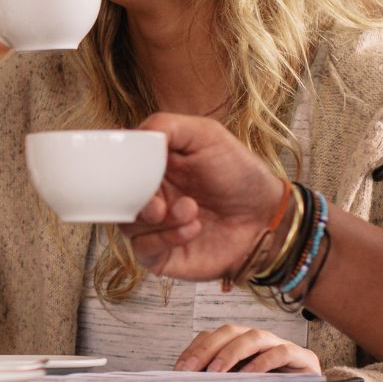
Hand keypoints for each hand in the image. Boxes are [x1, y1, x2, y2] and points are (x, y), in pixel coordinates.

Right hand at [121, 114, 287, 281]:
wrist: (267, 217)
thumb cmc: (240, 174)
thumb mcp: (207, 135)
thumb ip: (167, 126)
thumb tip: (133, 133)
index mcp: (152, 167)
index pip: (118, 166)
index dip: (118, 168)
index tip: (130, 169)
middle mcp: (149, 196)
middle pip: (115, 198)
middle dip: (136, 199)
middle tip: (158, 202)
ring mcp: (153, 227)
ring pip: (127, 225)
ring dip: (158, 219)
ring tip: (191, 210)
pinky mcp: (162, 255)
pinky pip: (144, 250)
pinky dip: (166, 238)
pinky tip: (193, 229)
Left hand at [176, 325, 320, 373]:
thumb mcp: (239, 381)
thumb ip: (221, 377)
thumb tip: (190, 379)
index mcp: (240, 342)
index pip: (213, 335)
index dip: (195, 349)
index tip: (180, 368)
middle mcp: (258, 339)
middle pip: (229, 331)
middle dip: (207, 349)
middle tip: (191, 370)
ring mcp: (279, 344)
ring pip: (253, 336)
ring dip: (231, 353)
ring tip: (216, 372)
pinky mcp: (301, 357)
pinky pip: (280, 352)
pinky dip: (263, 362)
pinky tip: (249, 375)